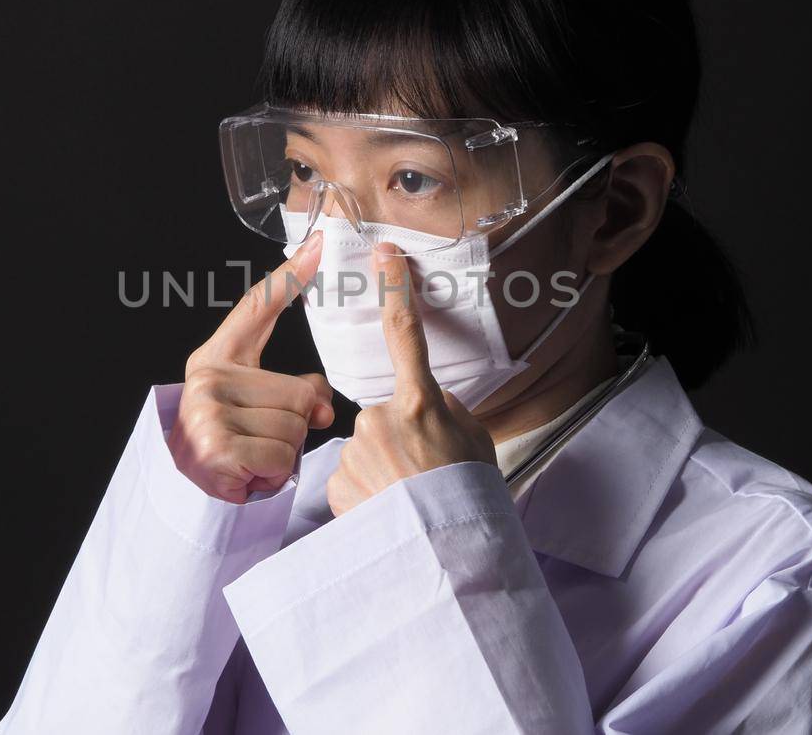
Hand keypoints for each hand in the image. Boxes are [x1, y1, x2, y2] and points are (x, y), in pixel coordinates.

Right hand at [169, 231, 334, 503]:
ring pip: (295, 427)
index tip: (318, 245)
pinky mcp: (217, 446)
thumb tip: (327, 408)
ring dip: (285, 452)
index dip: (290, 276)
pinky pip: (282, 455)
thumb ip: (296, 391)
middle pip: (299, 392)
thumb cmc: (229, 442)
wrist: (188, 494)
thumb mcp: (256, 406)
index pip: (257, 308)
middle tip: (262, 439)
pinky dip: (274, 472)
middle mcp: (208, 378)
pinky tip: (249, 474)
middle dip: (294, 425)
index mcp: (217, 358)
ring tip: (254, 457)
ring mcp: (209, 411)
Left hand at [326, 242, 496, 516]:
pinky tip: (391, 511)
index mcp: (419, 403)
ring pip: (368, 448)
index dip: (395, 290)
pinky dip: (370, 492)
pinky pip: (354, 478)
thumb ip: (445, 410)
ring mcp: (354, 452)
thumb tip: (426, 403)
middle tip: (426, 471)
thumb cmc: (468, 498)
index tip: (384, 254)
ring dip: (385, 468)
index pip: (405, 334)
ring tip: (410, 498)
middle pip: (385, 412)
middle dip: (402, 437)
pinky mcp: (337, 485)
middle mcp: (379, 420)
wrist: (446, 557)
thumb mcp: (474, 441)